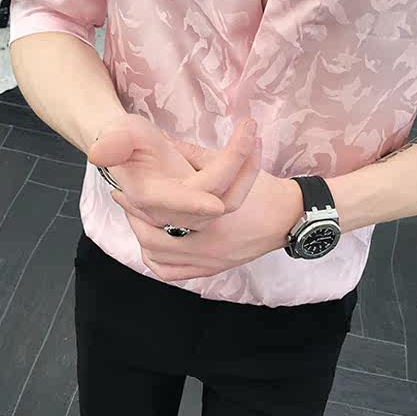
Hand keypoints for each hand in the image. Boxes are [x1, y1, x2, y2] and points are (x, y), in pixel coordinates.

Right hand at [87, 112, 260, 231]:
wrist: (128, 150)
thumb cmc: (124, 138)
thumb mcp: (118, 134)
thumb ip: (114, 143)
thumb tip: (99, 154)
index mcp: (151, 197)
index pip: (179, 202)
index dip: (197, 201)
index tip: (217, 201)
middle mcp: (173, 211)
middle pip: (214, 200)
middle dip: (237, 163)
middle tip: (250, 127)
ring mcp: (191, 211)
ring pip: (230, 201)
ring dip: (248, 170)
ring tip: (254, 135)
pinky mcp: (204, 206)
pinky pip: (232, 197)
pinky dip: (246, 174)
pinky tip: (251, 147)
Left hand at [123, 136, 303, 281]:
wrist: (290, 217)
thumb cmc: (263, 190)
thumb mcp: (230, 167)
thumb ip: (194, 156)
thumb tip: (163, 142)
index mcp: (209, 216)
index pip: (161, 210)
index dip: (138, 199)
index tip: (126, 186)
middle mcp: (206, 243)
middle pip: (153, 237)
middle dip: (135, 218)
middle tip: (126, 201)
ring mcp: (209, 260)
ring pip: (159, 257)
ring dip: (143, 239)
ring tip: (137, 221)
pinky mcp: (213, 269)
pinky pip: (173, 273)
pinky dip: (158, 262)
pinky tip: (153, 247)